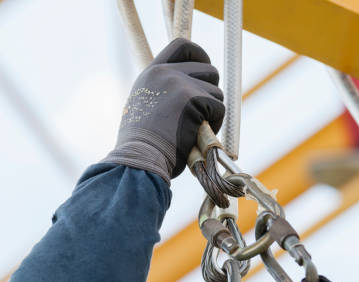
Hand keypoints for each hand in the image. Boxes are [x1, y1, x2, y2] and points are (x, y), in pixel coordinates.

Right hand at [103, 38, 224, 182]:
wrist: (139, 158)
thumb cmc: (141, 145)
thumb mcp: (144, 107)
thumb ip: (163, 92)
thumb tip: (189, 94)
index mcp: (152, 72)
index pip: (182, 45)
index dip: (199, 55)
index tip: (204, 69)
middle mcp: (166, 73)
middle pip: (208, 70)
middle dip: (211, 91)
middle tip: (204, 112)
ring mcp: (181, 84)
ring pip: (216, 92)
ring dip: (212, 112)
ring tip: (195, 130)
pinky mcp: (195, 99)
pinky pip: (219, 108)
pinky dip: (215, 124)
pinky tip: (197, 136)